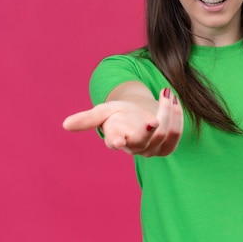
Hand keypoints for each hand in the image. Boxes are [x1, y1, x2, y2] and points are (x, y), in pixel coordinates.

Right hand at [63, 88, 182, 156]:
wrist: (138, 117)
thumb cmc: (118, 114)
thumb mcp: (103, 112)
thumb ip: (87, 119)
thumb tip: (65, 125)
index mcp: (115, 137)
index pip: (114, 141)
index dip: (116, 141)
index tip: (118, 141)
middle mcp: (133, 146)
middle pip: (144, 140)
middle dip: (152, 129)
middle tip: (155, 115)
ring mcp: (151, 149)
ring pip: (164, 134)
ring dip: (167, 112)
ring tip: (166, 92)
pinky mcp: (166, 147)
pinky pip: (176, 135)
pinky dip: (177, 117)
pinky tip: (175, 101)